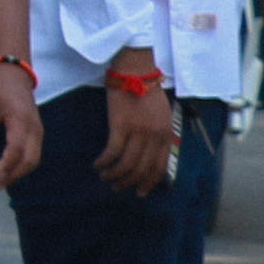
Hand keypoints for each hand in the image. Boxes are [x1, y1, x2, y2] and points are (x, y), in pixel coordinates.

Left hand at [0, 67, 45, 186]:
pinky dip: (22, 165)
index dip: (5, 167)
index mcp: (20, 119)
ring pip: (34, 159)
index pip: (16, 150)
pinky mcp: (36, 132)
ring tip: (0, 181)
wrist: (13, 75)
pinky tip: (8, 170)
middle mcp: (34, 127)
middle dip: (13, 175)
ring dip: (19, 173)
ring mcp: (38, 130)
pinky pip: (33, 153)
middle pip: (30, 159)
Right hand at [93, 73, 177, 191]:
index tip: (139, 191)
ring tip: (105, 177)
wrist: (135, 72)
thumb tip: (148, 153)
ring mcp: (138, 132)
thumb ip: (158, 134)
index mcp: (166, 135)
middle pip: (141, 169)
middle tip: (117, 187)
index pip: (159, 167)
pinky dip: (104, 162)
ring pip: (126, 164)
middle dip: (129, 182)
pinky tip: (97, 164)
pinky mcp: (120, 126)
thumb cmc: (147, 91)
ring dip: (114, 175)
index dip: (148, 182)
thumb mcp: (162, 116)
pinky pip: (112, 152)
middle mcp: (154, 137)